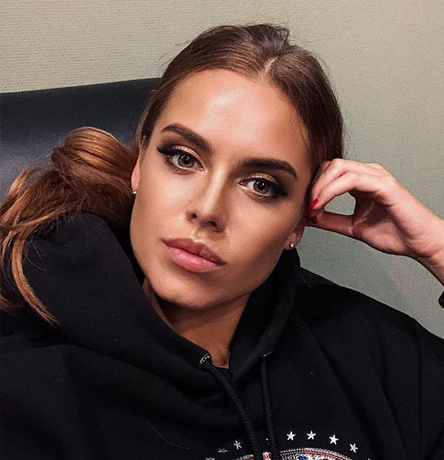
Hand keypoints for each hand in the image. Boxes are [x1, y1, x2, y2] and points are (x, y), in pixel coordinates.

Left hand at [307, 159, 443, 283]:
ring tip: (312, 206)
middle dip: (312, 184)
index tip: (302, 206)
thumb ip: (331, 220)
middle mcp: (368, 174)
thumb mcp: (352, 226)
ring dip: (319, 187)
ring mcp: (376, 176)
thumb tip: (309, 217)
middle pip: (329, 165)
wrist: (418, 243)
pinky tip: (322, 203)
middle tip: (304, 205)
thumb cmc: (394, 233)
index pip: (328, 172)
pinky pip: (351, 179)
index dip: (312, 186)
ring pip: (337, 167)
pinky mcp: (383, 184)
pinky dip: (331, 190)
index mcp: (360, 182)